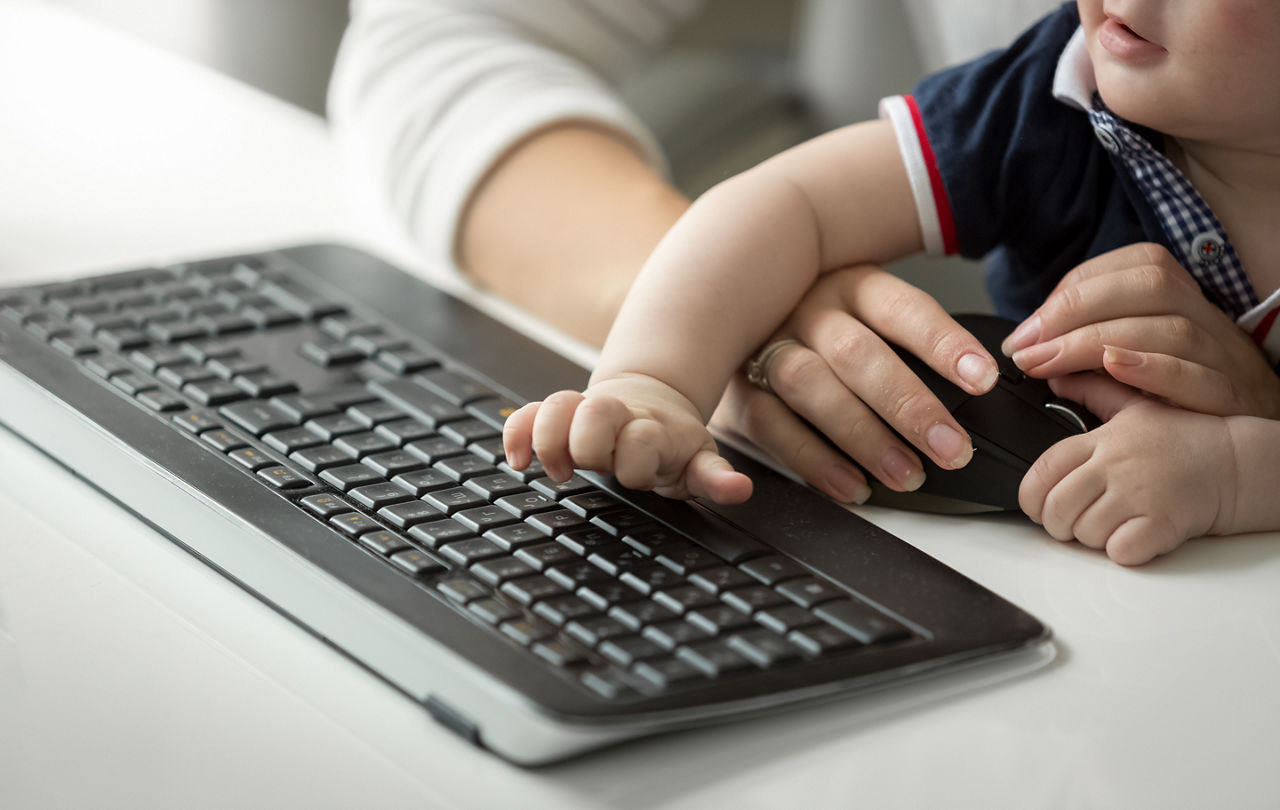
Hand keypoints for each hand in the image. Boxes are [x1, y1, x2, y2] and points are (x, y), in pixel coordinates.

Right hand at [504, 375, 752, 503]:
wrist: (651, 403)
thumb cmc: (673, 445)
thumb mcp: (700, 461)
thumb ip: (715, 477)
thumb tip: (739, 489)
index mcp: (653, 430)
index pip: (641, 441)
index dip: (635, 462)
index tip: (637, 475)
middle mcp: (616, 414)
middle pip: (594, 414)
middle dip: (591, 446)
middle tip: (594, 468)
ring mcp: (585, 411)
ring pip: (556, 406)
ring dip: (550, 439)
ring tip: (557, 470)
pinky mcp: (558, 414)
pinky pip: (528, 414)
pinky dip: (517, 435)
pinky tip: (517, 462)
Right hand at [710, 264, 1000, 501]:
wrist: (731, 312)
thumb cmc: (823, 327)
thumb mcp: (868, 312)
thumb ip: (910, 343)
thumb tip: (978, 384)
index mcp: (851, 285)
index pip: (903, 309)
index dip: (943, 344)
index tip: (984, 380)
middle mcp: (807, 311)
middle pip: (857, 354)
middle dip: (908, 406)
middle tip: (951, 449)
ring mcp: (767, 346)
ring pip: (810, 386)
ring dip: (863, 437)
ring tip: (907, 474)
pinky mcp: (740, 390)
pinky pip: (772, 426)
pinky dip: (813, 461)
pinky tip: (852, 485)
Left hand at [1001, 243, 1279, 417]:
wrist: (1244, 450)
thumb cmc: (1180, 399)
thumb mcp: (1137, 359)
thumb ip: (1091, 343)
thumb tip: (1031, 345)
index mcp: (1183, 301)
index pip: (1135, 266)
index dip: (1074, 290)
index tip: (1029, 328)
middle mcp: (1206, 320)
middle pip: (1150, 285)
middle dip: (1076, 310)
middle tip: (1027, 347)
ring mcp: (1222, 358)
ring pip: (1169, 327)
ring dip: (1095, 341)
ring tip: (1047, 363)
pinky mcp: (1227, 399)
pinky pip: (1197, 375)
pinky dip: (1151, 368)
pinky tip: (1112, 368)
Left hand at [1019, 373, 1236, 565]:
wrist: (1239, 463)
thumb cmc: (1186, 439)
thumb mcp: (1134, 407)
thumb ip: (1092, 394)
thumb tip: (1055, 380)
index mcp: (1102, 441)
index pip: (1043, 470)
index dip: (1030, 496)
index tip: (1036, 506)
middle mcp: (1115, 466)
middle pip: (1057, 509)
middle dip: (1059, 524)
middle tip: (1076, 521)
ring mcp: (1138, 495)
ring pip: (1085, 534)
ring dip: (1094, 538)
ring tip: (1117, 521)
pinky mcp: (1161, 524)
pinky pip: (1119, 552)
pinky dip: (1122, 551)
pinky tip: (1136, 534)